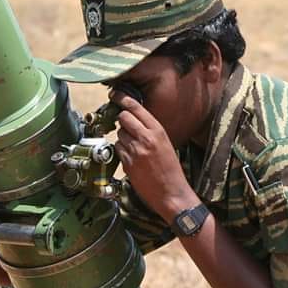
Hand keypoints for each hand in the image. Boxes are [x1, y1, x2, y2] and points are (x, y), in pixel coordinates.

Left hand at [111, 90, 196, 222]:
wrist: (172, 193)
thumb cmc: (171, 169)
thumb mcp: (166, 144)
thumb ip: (151, 131)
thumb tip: (133, 121)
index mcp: (158, 131)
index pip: (136, 108)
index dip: (123, 99)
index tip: (115, 94)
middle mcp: (146, 138)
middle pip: (123, 117)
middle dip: (121, 120)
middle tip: (125, 125)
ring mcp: (135, 150)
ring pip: (119, 134)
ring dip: (123, 138)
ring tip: (135, 149)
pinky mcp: (127, 163)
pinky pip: (117, 149)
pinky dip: (121, 151)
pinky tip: (132, 159)